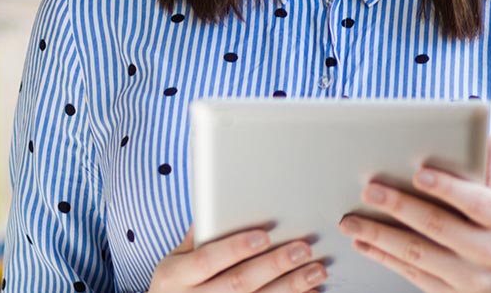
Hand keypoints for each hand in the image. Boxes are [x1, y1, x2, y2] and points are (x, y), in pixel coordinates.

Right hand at [147, 226, 327, 292]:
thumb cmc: (177, 284)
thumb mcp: (175, 259)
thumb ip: (197, 237)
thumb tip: (220, 207)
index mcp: (175, 277)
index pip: (206, 260)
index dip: (234, 248)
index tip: (263, 235)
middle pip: (238, 283)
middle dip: (273, 265)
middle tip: (301, 248)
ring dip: (291, 286)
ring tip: (315, 270)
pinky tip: (310, 292)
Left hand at [339, 142, 490, 291]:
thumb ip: (485, 171)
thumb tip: (479, 132)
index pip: (475, 202)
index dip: (447, 188)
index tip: (418, 173)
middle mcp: (489, 252)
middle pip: (438, 226)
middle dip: (399, 207)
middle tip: (368, 190)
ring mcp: (470, 278)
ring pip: (417, 254)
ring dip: (379, 235)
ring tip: (350, 220)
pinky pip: (412, 274)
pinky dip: (383, 257)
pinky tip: (362, 241)